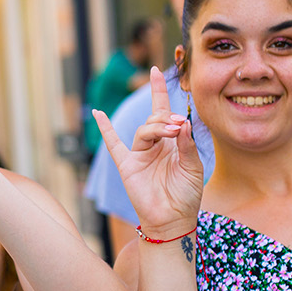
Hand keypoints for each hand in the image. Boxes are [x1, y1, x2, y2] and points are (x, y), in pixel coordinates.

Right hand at [92, 67, 202, 237]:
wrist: (174, 220)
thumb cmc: (186, 195)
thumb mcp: (193, 167)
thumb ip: (187, 144)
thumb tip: (180, 122)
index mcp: (171, 143)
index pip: (164, 111)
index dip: (160, 91)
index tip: (158, 70)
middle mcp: (154, 145)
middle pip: (155, 119)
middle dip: (167, 118)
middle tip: (179, 126)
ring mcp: (139, 155)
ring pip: (144, 130)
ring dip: (157, 127)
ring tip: (172, 131)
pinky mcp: (128, 166)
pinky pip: (113, 145)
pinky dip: (105, 129)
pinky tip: (98, 113)